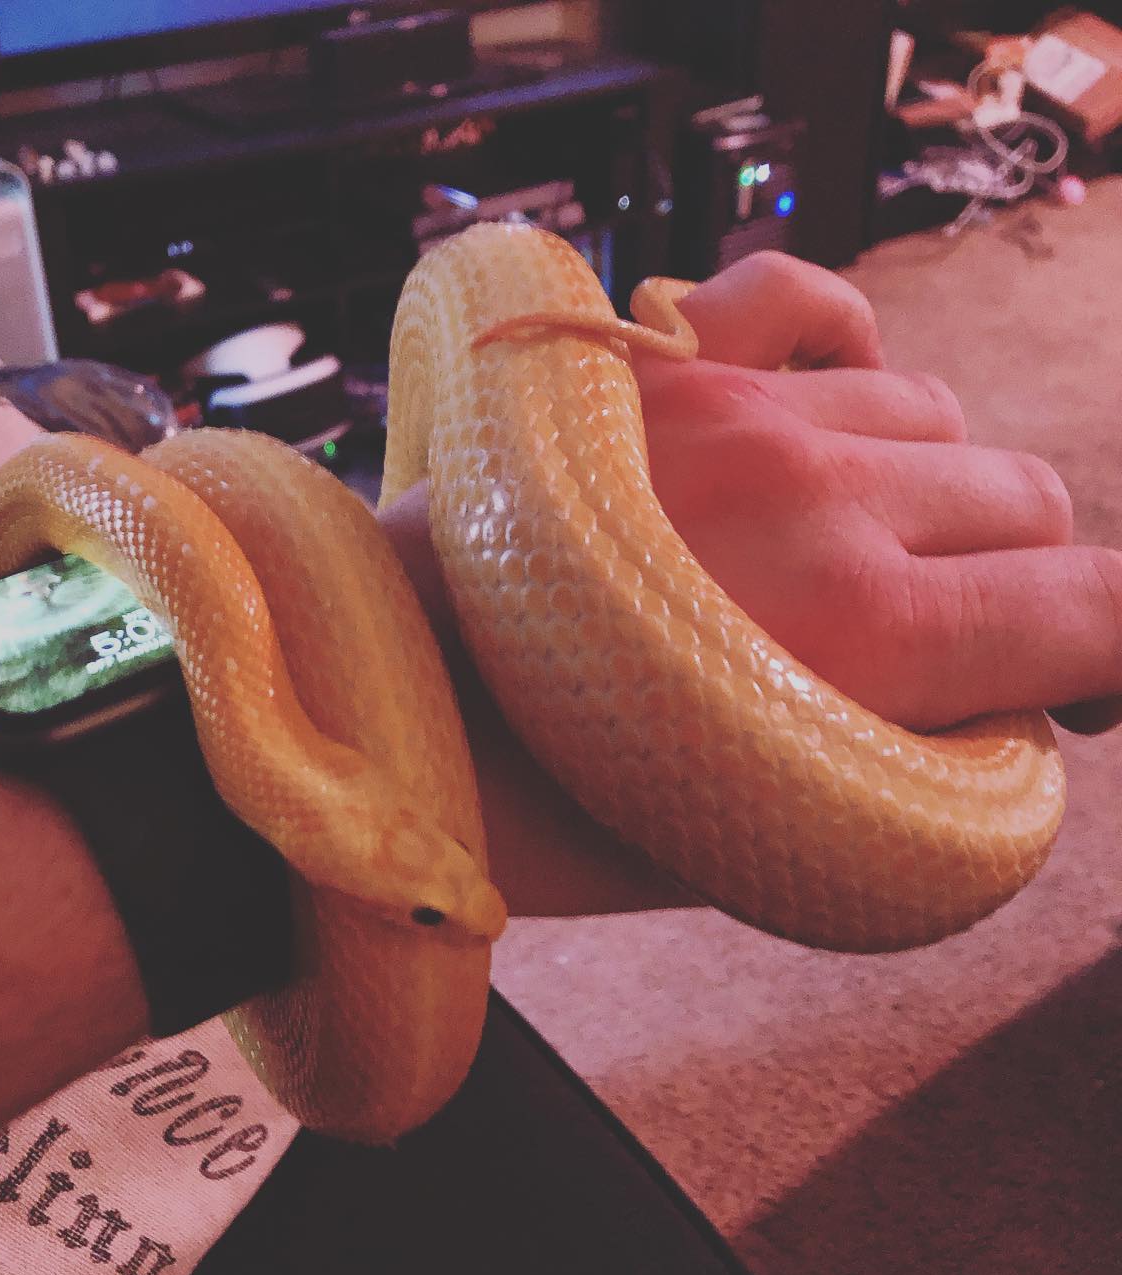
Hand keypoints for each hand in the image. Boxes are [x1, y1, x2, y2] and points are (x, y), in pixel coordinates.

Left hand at [379, 251, 1121, 915]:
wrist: (371, 714)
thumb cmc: (551, 809)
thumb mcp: (758, 834)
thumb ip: (912, 759)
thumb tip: (1007, 702)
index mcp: (869, 635)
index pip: (1103, 605)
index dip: (1108, 650)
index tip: (1078, 677)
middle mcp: (823, 495)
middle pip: (1022, 495)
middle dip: (1008, 577)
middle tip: (938, 637)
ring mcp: (732, 408)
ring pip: (926, 407)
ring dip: (921, 482)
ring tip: (847, 545)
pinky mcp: (646, 365)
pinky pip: (799, 294)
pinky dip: (838, 345)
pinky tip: (828, 399)